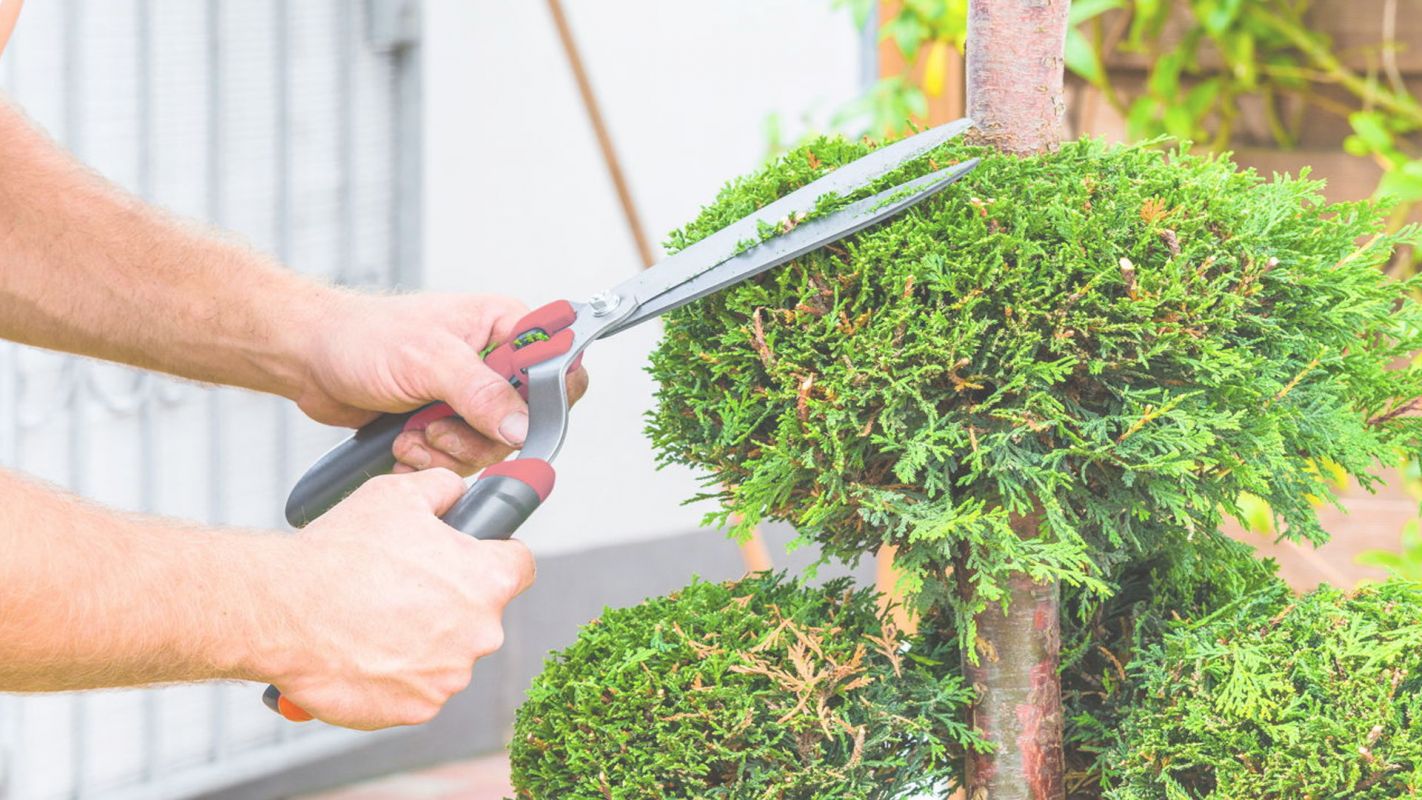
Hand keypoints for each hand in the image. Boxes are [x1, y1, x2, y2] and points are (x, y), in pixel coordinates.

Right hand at [263, 469, 534, 728]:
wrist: (282, 612)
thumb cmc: (339, 555)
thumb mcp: (398, 495)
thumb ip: (443, 488)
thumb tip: (457, 491)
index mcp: (486, 580)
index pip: (519, 565)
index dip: (497, 555)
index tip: (475, 556)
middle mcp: (480, 633)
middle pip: (480, 613)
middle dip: (449, 601)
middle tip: (401, 587)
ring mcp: (449, 676)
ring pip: (447, 653)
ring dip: (421, 640)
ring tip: (373, 619)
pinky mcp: (417, 709)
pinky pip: (417, 689)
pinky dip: (395, 675)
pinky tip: (364, 650)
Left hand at [297, 292, 588, 474]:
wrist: (311, 359)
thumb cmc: (363, 337)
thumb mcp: (428, 359)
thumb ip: (481, 392)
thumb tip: (523, 425)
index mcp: (505, 326)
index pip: (557, 365)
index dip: (542, 399)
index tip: (509, 418)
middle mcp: (494, 361)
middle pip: (524, 420)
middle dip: (476, 435)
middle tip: (438, 427)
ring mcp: (471, 396)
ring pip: (492, 447)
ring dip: (446, 450)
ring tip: (412, 432)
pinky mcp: (449, 423)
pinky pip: (461, 460)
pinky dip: (431, 460)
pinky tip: (403, 442)